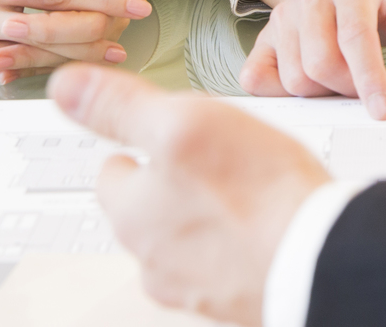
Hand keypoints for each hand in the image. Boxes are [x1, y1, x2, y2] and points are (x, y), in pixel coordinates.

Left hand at [51, 65, 328, 323]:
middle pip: (152, 204)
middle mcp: (152, 258)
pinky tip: (267, 222)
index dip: (145, 144)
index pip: (114, 170)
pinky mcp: (233, 298)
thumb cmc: (258, 193)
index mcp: (131, 213)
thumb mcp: (184, 122)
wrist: (320, 258)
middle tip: (221, 158)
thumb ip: (121, 106)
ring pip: (188, 234)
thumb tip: (64, 88)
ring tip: (250, 188)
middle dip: (178, 181)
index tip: (173, 135)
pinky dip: (239, 243)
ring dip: (209, 214)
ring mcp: (193, 285)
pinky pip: (224, 261)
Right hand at [244, 0, 385, 119]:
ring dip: (323, 91)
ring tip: (341, 76)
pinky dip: (281, 93)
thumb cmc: (380, 0)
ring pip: (295, 78)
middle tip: (364, 85)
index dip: (369, 79)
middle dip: (348, 87)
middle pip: (321, 64)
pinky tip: (309, 84)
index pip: (355, 37)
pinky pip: (257, 79)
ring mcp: (282, 16)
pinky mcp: (263, 39)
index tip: (381, 110)